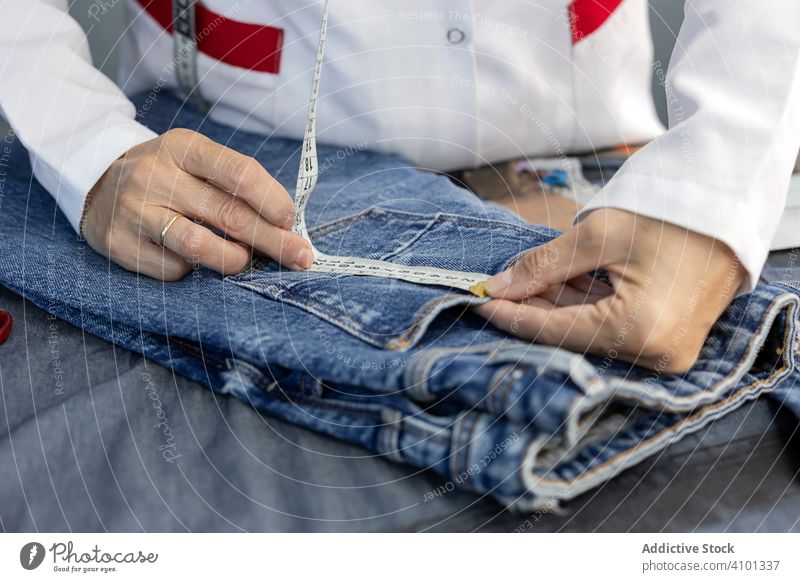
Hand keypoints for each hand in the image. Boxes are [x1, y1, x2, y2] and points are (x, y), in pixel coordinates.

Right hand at [81, 128, 311, 279]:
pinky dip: (194, 271)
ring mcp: (133, 210)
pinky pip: (173, 269)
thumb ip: (236, 187)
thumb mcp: (196, 163)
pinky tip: (195, 262)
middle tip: (300, 257)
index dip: (272, 200)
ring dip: (235, 260)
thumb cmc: (167, 178)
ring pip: (200, 246)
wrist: (97, 187)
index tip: (292, 221)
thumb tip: (286, 227)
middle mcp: (155, 175)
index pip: (238, 172)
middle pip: (228, 214)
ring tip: (244, 261)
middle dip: (273, 240)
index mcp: (183, 147)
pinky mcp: (118, 243)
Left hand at [475, 209, 744, 372]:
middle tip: (496, 288)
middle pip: (572, 335)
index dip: (513, 315)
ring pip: (591, 330)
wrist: (729, 201)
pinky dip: (584, 304)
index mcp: (640, 331)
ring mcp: (666, 349)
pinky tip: (557, 284)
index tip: (478, 302)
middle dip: (532, 308)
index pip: (556, 330)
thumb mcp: (598, 235)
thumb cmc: (670, 213)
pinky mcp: (669, 336)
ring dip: (556, 305)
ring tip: (524, 281)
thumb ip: (542, 267)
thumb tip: (497, 287)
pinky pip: (614, 326)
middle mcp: (655, 353)